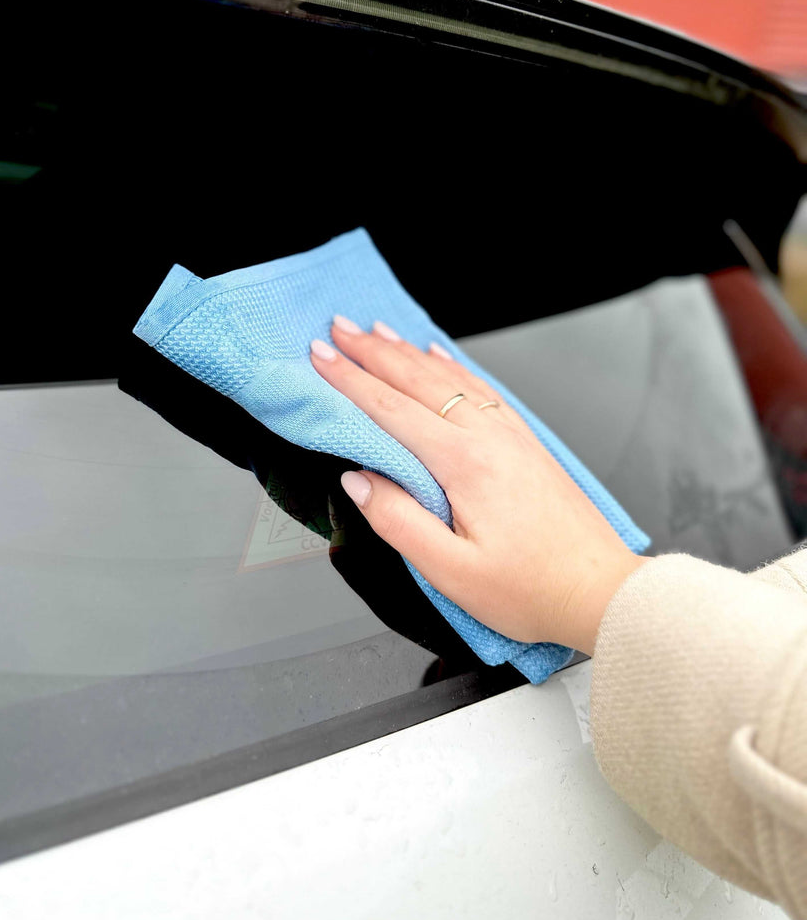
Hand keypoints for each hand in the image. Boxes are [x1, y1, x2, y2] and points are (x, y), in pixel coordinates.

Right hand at [310, 317, 646, 654]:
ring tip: (378, 332)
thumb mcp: (451, 572)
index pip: (391, 410)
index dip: (349, 381)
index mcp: (465, 464)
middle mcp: (489, 437)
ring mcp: (511, 435)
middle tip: (338, 329)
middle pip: (418, 380)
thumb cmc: (531, 589)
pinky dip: (452, 366)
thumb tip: (359, 482)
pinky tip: (439, 358)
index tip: (320, 357)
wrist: (599, 591)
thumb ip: (399, 521)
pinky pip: (481, 388)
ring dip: (408, 352)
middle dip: (372, 351)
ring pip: (449, 377)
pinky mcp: (526, 443)